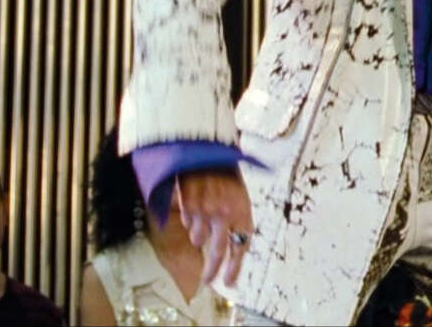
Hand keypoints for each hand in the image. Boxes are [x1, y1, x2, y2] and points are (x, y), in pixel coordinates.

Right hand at [176, 169, 253, 286]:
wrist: (205, 148)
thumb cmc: (225, 172)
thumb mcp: (239, 194)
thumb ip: (237, 219)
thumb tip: (234, 246)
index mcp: (243, 209)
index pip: (241, 245)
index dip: (235, 267)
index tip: (230, 282)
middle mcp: (225, 213)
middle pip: (219, 251)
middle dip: (213, 269)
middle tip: (208, 281)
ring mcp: (205, 210)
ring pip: (199, 239)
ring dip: (199, 235)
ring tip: (202, 218)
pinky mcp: (188, 206)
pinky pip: (188, 223)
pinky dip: (191, 220)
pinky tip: (195, 204)